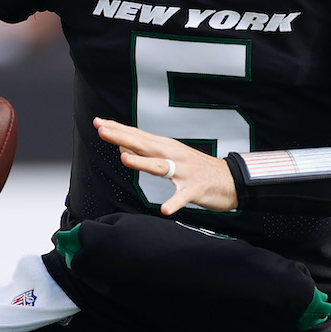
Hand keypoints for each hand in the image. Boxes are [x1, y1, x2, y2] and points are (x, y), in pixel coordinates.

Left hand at [94, 118, 237, 215]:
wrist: (233, 180)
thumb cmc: (198, 169)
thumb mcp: (172, 156)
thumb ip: (149, 152)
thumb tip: (122, 146)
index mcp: (167, 148)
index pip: (139, 136)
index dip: (118, 129)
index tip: (98, 122)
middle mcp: (175, 155)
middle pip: (144, 145)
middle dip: (122, 138)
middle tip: (102, 130)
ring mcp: (186, 171)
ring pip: (161, 166)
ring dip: (142, 162)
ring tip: (124, 159)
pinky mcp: (197, 188)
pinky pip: (183, 196)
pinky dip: (175, 202)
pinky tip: (166, 209)